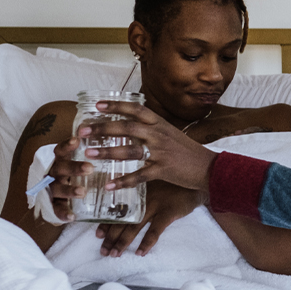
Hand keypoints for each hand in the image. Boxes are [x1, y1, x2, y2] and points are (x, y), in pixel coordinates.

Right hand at [46, 136, 94, 221]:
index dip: (67, 145)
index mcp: (59, 160)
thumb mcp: (77, 161)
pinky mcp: (52, 204)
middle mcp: (53, 173)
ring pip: (57, 189)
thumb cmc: (71, 171)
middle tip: (90, 168)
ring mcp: (51, 189)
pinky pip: (55, 209)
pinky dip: (62, 213)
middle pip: (60, 168)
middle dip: (74, 168)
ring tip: (83, 192)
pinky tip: (72, 216)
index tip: (77, 140)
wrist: (49, 190)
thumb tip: (120, 143)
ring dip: (69, 190)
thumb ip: (92, 155)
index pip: (60, 150)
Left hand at [75, 100, 217, 191]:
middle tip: (82, 130)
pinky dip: (124, 181)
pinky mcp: (163, 170)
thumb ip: (151, 128)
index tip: (97, 105)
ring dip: (108, 151)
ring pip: (130, 150)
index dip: (116, 105)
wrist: (208, 167)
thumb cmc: (187, 150)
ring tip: (89, 153)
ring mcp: (161, 152)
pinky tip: (109, 185)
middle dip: (103, 128)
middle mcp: (159, 135)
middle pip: (127, 127)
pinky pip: (139, 176)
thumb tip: (130, 123)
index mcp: (160, 124)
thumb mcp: (170, 133)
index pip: (136, 109)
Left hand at [95, 180, 202, 256]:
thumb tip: (127, 203)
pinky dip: (147, 242)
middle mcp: (143, 199)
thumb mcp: (155, 182)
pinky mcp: (168, 212)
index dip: (107, 223)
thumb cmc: (175, 183)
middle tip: (103, 251)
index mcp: (138, 192)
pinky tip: (140, 253)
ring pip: (134, 227)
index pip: (118, 210)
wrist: (196, 181)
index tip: (98, 234)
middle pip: (122, 221)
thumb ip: (141, 191)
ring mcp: (155, 206)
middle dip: (111, 238)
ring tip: (115, 254)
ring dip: (123, 242)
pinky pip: (155, 231)